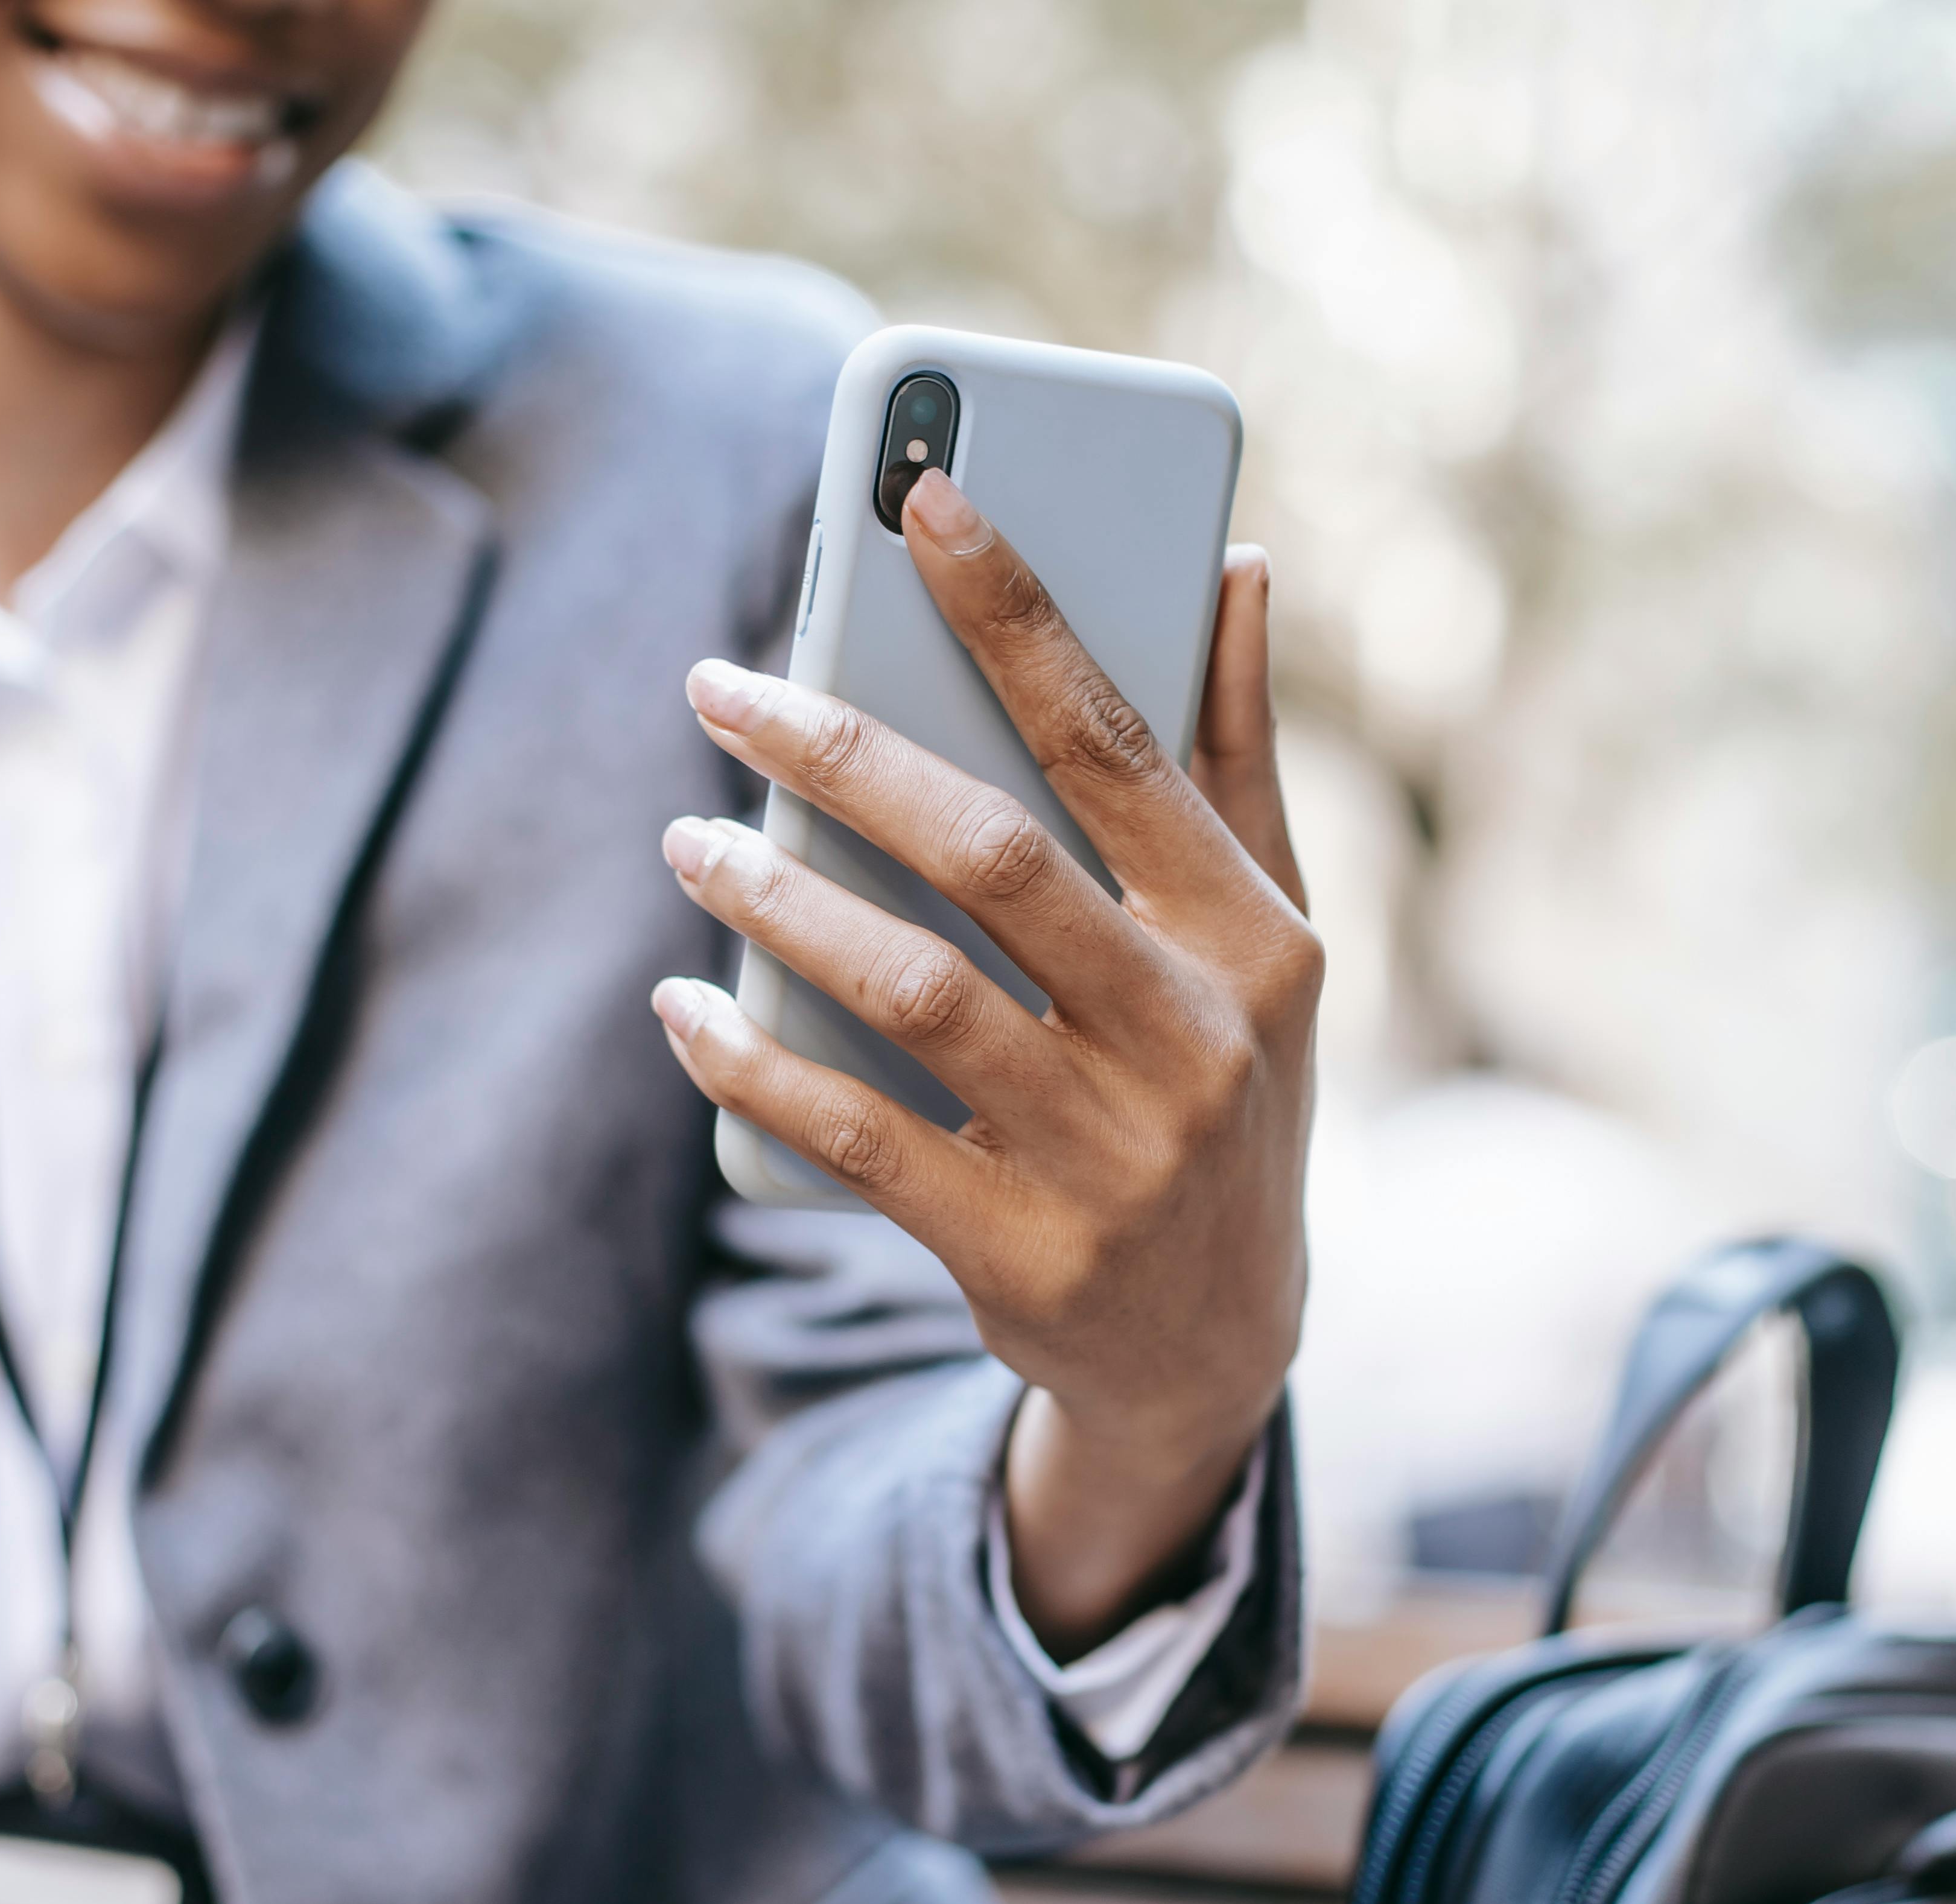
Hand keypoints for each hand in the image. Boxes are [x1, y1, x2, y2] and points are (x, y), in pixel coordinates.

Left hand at [654, 470, 1317, 1656]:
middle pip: (991, 854)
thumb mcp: (1267, 944)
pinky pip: (856, 1135)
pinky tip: (689, 1007)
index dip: (1019, 615)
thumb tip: (1232, 565)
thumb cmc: (1225, 1099)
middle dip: (840, 750)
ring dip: (777, 899)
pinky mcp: (1023, 1253)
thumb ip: (1237, 761)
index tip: (922, 499)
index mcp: (1254, 937)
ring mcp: (1113, 1156)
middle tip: (720, 688)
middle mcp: (1196, 1039)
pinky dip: (754, 1066)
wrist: (1214, 1353)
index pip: (1117, 741)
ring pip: (908, 989)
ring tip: (692, 842)